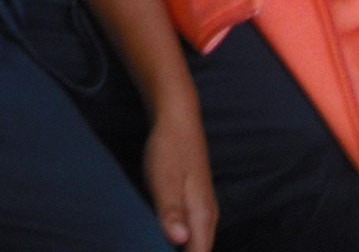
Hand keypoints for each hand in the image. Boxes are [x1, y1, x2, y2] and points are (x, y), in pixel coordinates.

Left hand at [145, 95, 216, 251]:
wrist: (178, 119)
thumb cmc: (170, 149)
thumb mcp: (164, 181)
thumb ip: (172, 213)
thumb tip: (180, 241)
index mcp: (203, 215)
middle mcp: (208, 216)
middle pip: (199, 251)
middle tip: (150, 247)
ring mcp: (202, 209)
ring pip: (195, 242)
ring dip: (178, 249)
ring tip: (154, 243)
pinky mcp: (193, 202)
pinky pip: (190, 231)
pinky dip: (179, 239)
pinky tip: (161, 237)